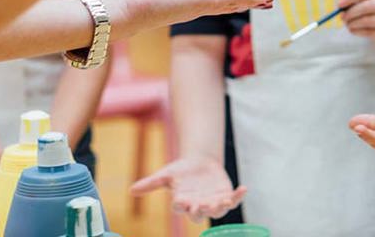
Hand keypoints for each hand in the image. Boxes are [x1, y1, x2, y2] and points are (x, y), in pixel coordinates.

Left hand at [98, 0, 272, 41]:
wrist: (122, 10)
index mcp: (177, 4)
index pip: (203, 1)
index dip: (220, 0)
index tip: (232, 0)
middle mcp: (190, 8)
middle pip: (222, 4)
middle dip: (243, 2)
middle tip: (263, 1)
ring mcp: (198, 8)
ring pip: (229, 3)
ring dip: (250, 1)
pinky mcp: (203, 4)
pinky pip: (230, 0)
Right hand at [131, 155, 246, 221]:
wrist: (200, 162)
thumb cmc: (182, 171)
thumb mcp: (166, 175)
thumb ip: (151, 183)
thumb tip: (130, 190)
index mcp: (182, 203)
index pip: (181, 208)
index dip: (182, 205)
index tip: (182, 200)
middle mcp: (198, 206)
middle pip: (200, 213)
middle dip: (202, 210)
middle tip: (204, 205)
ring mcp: (213, 203)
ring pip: (218, 211)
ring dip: (221, 207)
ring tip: (225, 200)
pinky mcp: (226, 196)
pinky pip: (234, 200)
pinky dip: (239, 196)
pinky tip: (244, 188)